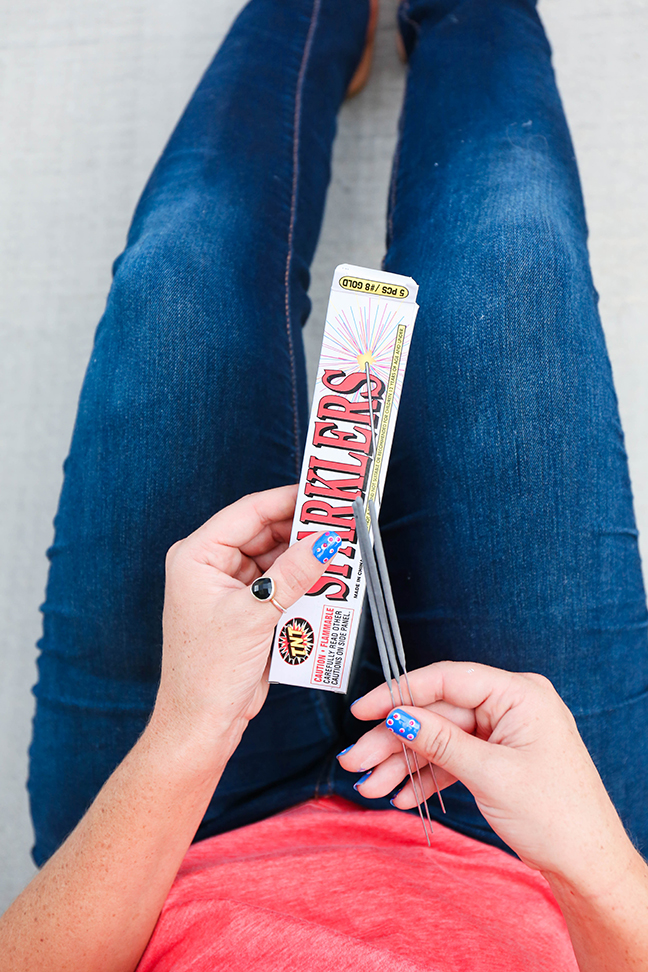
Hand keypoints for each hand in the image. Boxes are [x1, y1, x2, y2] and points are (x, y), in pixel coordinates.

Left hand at [151, 485, 339, 750]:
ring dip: (307, 557)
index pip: (248, 513)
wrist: (202, 724)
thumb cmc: (208, 672)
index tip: (323, 494)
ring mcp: (230, 587)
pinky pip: (281, 583)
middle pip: (265, 532)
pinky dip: (304, 582)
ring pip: (277, 558)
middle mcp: (211, 565)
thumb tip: (326, 542)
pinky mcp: (247, 608)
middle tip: (342, 523)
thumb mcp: (255, 616)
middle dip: (303, 531)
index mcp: (198, 555)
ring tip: (342, 551)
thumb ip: (293, 574)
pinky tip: (328, 580)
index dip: (287, 501)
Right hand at [340, 661, 630, 886]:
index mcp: (519, 694)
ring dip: (404, 763)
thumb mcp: (491, 775)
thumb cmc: (557, 817)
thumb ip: (441, 742)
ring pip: (439, 738)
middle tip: (356, 761)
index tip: (363, 709)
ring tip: (370, 785)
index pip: (448, 680)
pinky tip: (400, 794)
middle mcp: (511, 705)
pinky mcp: (498, 756)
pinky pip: (453, 758)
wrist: (588, 866)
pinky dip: (426, 777)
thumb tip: (398, 716)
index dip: (400, 693)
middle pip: (437, 713)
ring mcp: (504, 731)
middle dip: (394, 740)